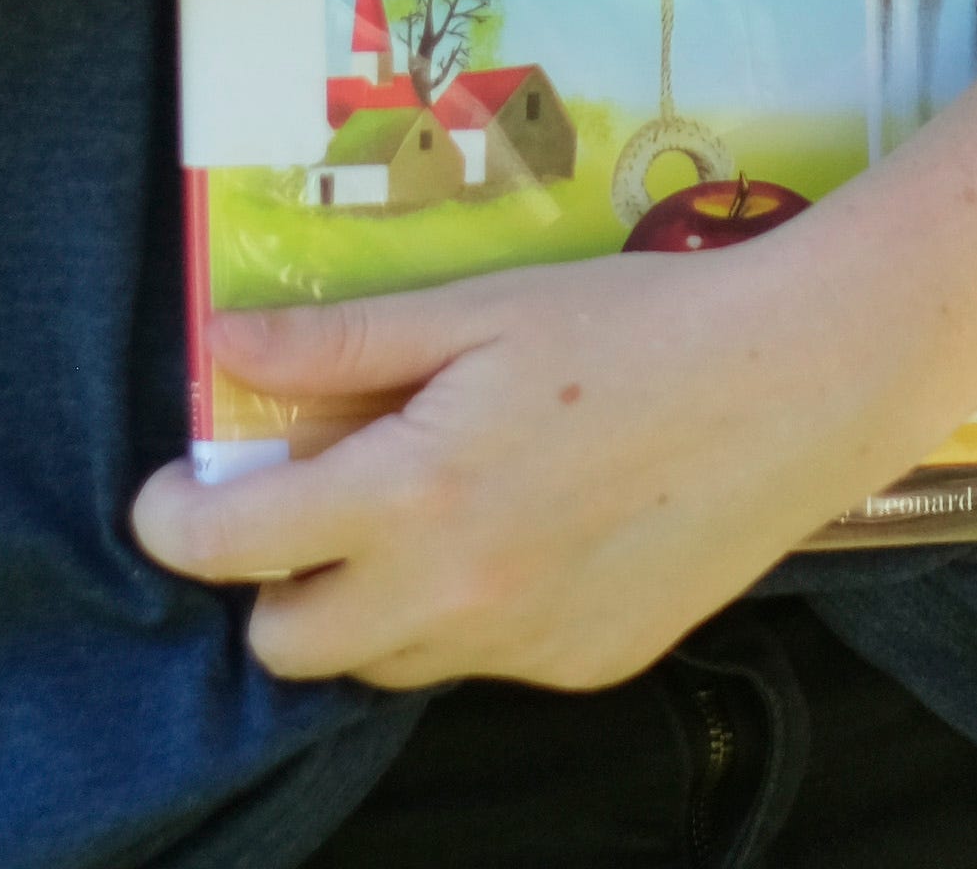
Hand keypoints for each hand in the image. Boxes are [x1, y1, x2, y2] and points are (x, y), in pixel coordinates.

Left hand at [129, 241, 976, 686]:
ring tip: (431, 505)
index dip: (178, 521)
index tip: (177, 491)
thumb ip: (341, 345)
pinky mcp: (585, 666)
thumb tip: (223, 349)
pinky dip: (469, 609)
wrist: (798, 383)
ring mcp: (524, 646)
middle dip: (274, 580)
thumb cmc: (633, 324)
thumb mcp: (475, 309)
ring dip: (370, 601)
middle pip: (289, 646)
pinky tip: (529, 527)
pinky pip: (480, 659)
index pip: (234, 551)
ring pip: (385, 662)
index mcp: (414, 494)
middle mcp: (457, 594)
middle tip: (314, 499)